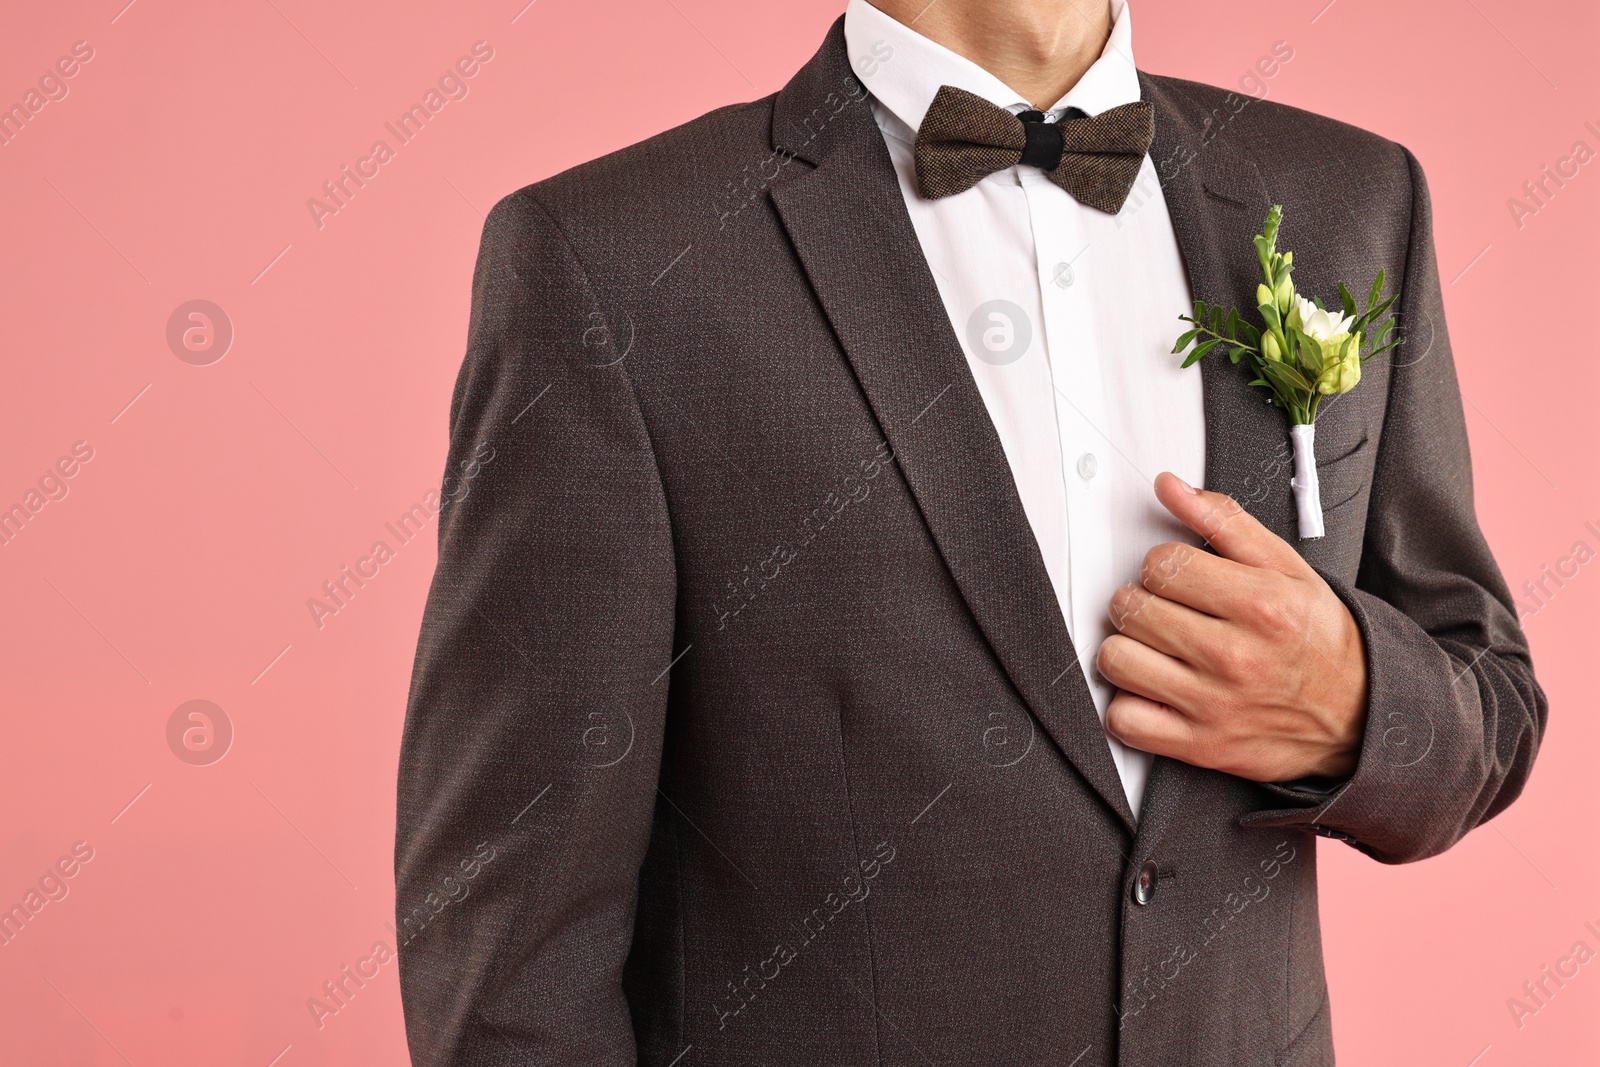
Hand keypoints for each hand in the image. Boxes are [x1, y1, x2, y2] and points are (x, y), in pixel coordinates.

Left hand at [1097, 472, 1368, 781]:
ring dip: (1128, 650)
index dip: (1162, 566)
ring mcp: (1214, 704)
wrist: (1361, 716)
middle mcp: (1234, 656)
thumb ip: (1223, 521)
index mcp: (1259, 604)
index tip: (1179, 578)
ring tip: (1157, 648)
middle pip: (1131, 608)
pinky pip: (1124, 719)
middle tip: (1169, 612)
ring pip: (1116, 659)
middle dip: (1142, 602)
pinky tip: (1155, 690)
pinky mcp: (1200, 747)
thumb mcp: (1286, 567)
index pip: (1161, 564)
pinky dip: (1130, 705)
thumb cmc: (1320, 639)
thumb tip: (1169, 486)